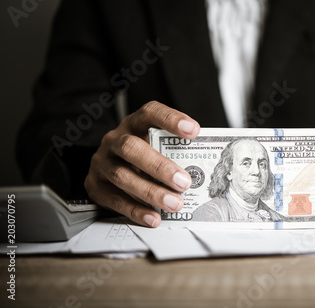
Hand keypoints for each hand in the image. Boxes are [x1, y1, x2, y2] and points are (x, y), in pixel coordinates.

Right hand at [84, 101, 199, 226]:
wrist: (107, 168)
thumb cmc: (142, 156)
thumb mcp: (155, 145)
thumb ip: (174, 151)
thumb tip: (204, 168)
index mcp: (134, 124)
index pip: (150, 113)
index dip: (171, 120)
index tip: (193, 130)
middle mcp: (114, 140)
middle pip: (131, 148)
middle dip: (159, 166)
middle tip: (184, 182)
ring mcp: (102, 163)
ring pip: (122, 175)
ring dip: (151, 192)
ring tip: (174, 203)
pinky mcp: (95, 186)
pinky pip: (114, 200)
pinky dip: (136, 210)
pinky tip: (154, 217)